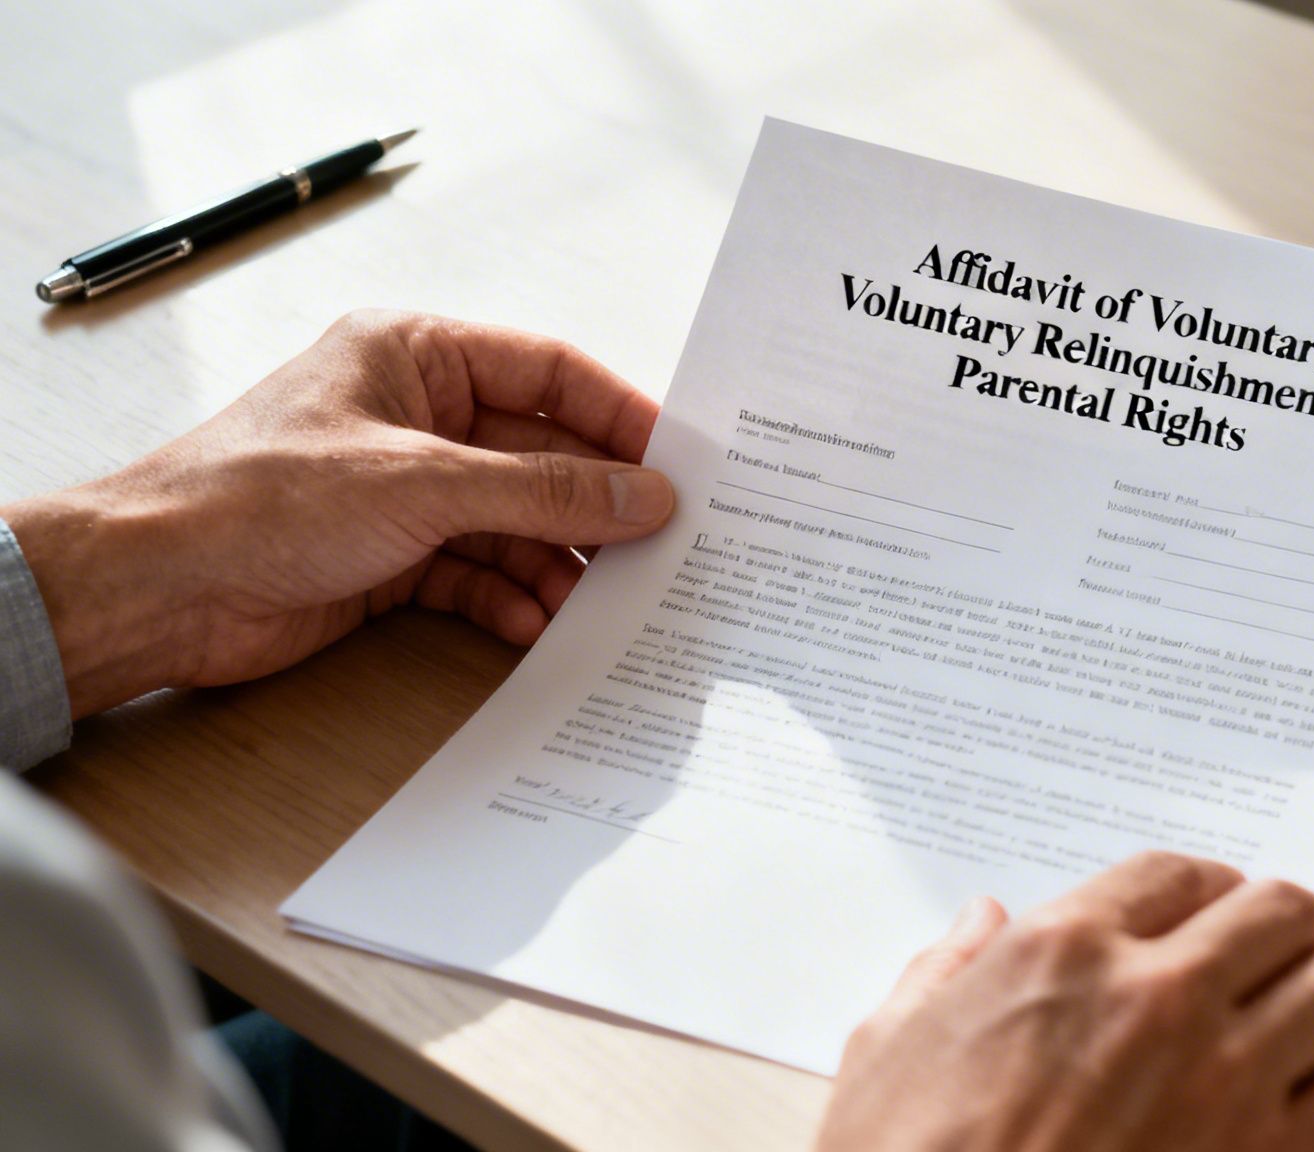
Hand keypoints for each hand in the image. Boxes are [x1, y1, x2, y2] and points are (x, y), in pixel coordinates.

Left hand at [1, 310, 673, 718]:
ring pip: (517, 523)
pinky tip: (540, 626)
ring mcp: (407, 490)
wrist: (158, 587)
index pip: (549, 372)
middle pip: (540, 455)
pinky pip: (479, 573)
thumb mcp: (425, 482)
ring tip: (607, 601)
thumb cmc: (261, 497)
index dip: (619, 415)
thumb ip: (546, 491)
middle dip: (596, 505)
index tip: (681, 463)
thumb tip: (645, 496)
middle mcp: (418, 416)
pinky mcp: (393, 557)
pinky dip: (512, 600)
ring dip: (558, 564)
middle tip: (663, 544)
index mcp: (417, 354)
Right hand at [816, 852, 1313, 1151]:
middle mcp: (1156, 996)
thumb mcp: (889, 1047)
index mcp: (1061, 952)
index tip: (1228, 902)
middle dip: (1310, 918)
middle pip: (1283, 911)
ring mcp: (1224, 1078)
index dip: (1215, 881)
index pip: (1176, 873)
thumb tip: (978, 921)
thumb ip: (944, 970)